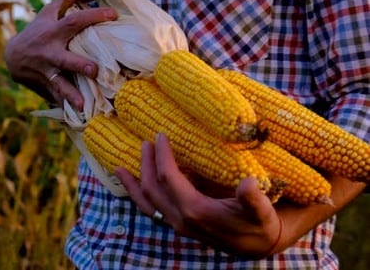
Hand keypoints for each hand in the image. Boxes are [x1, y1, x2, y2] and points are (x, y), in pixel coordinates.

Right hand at [4, 0, 116, 108]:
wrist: (12, 56)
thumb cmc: (38, 31)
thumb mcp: (49, 14)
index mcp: (53, 32)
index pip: (74, 22)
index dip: (92, 17)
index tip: (112, 16)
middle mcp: (49, 53)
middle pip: (64, 59)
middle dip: (79, 65)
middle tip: (94, 70)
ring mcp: (45, 72)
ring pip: (58, 84)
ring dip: (70, 94)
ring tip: (83, 106)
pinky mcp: (44, 86)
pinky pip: (55, 98)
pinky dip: (65, 106)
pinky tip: (76, 117)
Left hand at [115, 133, 281, 257]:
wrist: (260, 245)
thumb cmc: (260, 222)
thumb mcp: (262, 210)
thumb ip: (254, 199)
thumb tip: (249, 183)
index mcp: (196, 211)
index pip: (168, 179)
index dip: (162, 156)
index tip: (160, 135)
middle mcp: (181, 219)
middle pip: (152, 188)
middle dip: (146, 164)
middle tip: (146, 142)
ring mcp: (178, 223)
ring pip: (146, 204)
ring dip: (132, 184)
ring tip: (119, 169)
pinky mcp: (179, 224)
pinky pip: (152, 210)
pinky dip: (139, 197)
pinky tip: (135, 186)